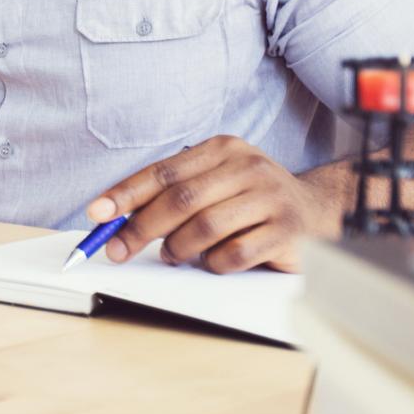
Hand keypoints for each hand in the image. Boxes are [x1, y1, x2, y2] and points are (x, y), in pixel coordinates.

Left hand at [85, 137, 342, 273]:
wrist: (315, 211)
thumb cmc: (250, 199)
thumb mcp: (213, 182)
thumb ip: (172, 194)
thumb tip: (115, 218)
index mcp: (222, 149)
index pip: (163, 172)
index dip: (126, 194)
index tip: (97, 214)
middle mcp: (248, 167)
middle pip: (181, 200)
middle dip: (140, 228)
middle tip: (118, 250)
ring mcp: (270, 198)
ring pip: (205, 228)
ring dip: (178, 249)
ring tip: (172, 255)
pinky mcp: (286, 231)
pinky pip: (234, 254)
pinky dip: (213, 264)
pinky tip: (212, 262)